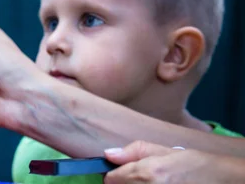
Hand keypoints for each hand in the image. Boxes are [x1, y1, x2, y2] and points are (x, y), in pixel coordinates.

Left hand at [104, 141, 244, 182]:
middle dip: (124, 183)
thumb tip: (108, 154)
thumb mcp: (164, 150)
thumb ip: (133, 151)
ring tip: (153, 181)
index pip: (111, 179)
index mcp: (148, 173)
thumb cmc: (195, 164)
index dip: (112, 175)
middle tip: (141, 178)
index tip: (117, 173)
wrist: (223, 180)